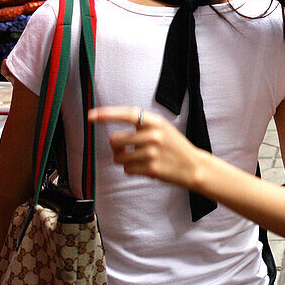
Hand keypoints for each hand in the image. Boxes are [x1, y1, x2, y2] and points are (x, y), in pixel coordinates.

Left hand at [88, 107, 204, 189]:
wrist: (193, 166)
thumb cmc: (174, 146)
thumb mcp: (163, 127)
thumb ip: (144, 122)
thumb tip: (123, 116)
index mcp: (155, 122)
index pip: (126, 114)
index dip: (106, 114)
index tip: (91, 116)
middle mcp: (153, 135)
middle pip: (114, 140)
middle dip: (117, 146)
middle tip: (127, 148)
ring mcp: (151, 152)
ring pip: (118, 157)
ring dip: (124, 159)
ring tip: (139, 158)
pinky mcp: (150, 168)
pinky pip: (127, 169)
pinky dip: (132, 169)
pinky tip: (145, 167)